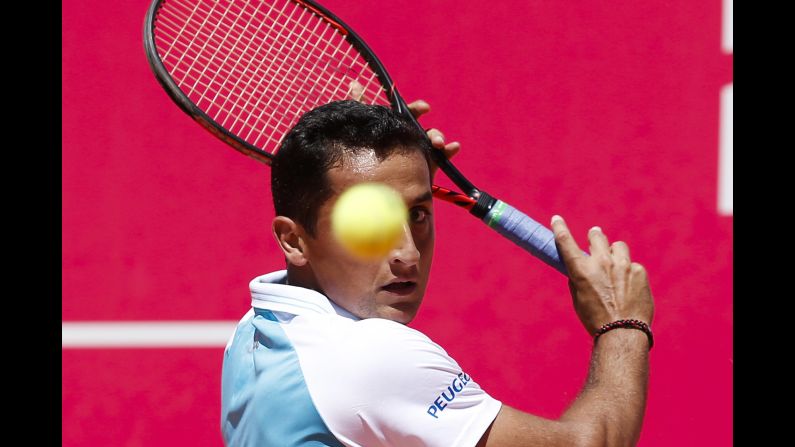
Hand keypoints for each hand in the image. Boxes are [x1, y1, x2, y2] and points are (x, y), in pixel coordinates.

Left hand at [348, 81, 459, 177]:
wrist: (370, 180)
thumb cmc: (367, 151)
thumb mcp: (363, 126)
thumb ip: (360, 104)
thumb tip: (353, 83)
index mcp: (399, 126)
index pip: (410, 113)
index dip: (418, 108)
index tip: (424, 108)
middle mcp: (411, 137)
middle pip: (426, 129)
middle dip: (433, 130)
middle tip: (433, 137)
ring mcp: (420, 151)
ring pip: (435, 141)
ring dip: (439, 138)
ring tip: (438, 143)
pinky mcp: (427, 166)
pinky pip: (442, 158)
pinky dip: (450, 151)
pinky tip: (454, 147)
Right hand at [551, 215, 654, 334]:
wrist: (622, 332)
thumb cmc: (596, 319)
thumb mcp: (579, 298)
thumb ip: (579, 278)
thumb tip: (583, 266)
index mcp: (581, 270)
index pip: (565, 242)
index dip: (559, 228)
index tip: (556, 219)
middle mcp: (601, 263)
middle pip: (597, 237)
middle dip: (595, 237)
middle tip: (595, 237)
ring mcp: (622, 265)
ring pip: (618, 247)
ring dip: (615, 252)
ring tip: (616, 267)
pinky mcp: (639, 271)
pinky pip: (632, 265)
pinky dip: (629, 272)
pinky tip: (629, 287)